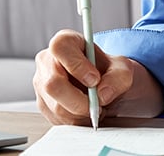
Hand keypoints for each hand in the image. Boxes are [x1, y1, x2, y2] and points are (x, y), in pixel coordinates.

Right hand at [33, 29, 163, 124]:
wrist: (104, 85)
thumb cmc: (108, 71)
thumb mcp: (122, 69)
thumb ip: (117, 78)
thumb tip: (102, 94)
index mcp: (64, 42)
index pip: (60, 49)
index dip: (77, 66)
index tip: (95, 79)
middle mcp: (47, 61)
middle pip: (53, 84)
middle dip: (80, 101)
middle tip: (98, 104)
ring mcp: (41, 83)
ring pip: (56, 106)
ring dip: (81, 113)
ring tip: (96, 107)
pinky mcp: (43, 104)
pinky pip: (57, 119)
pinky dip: (76, 121)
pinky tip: (86, 112)